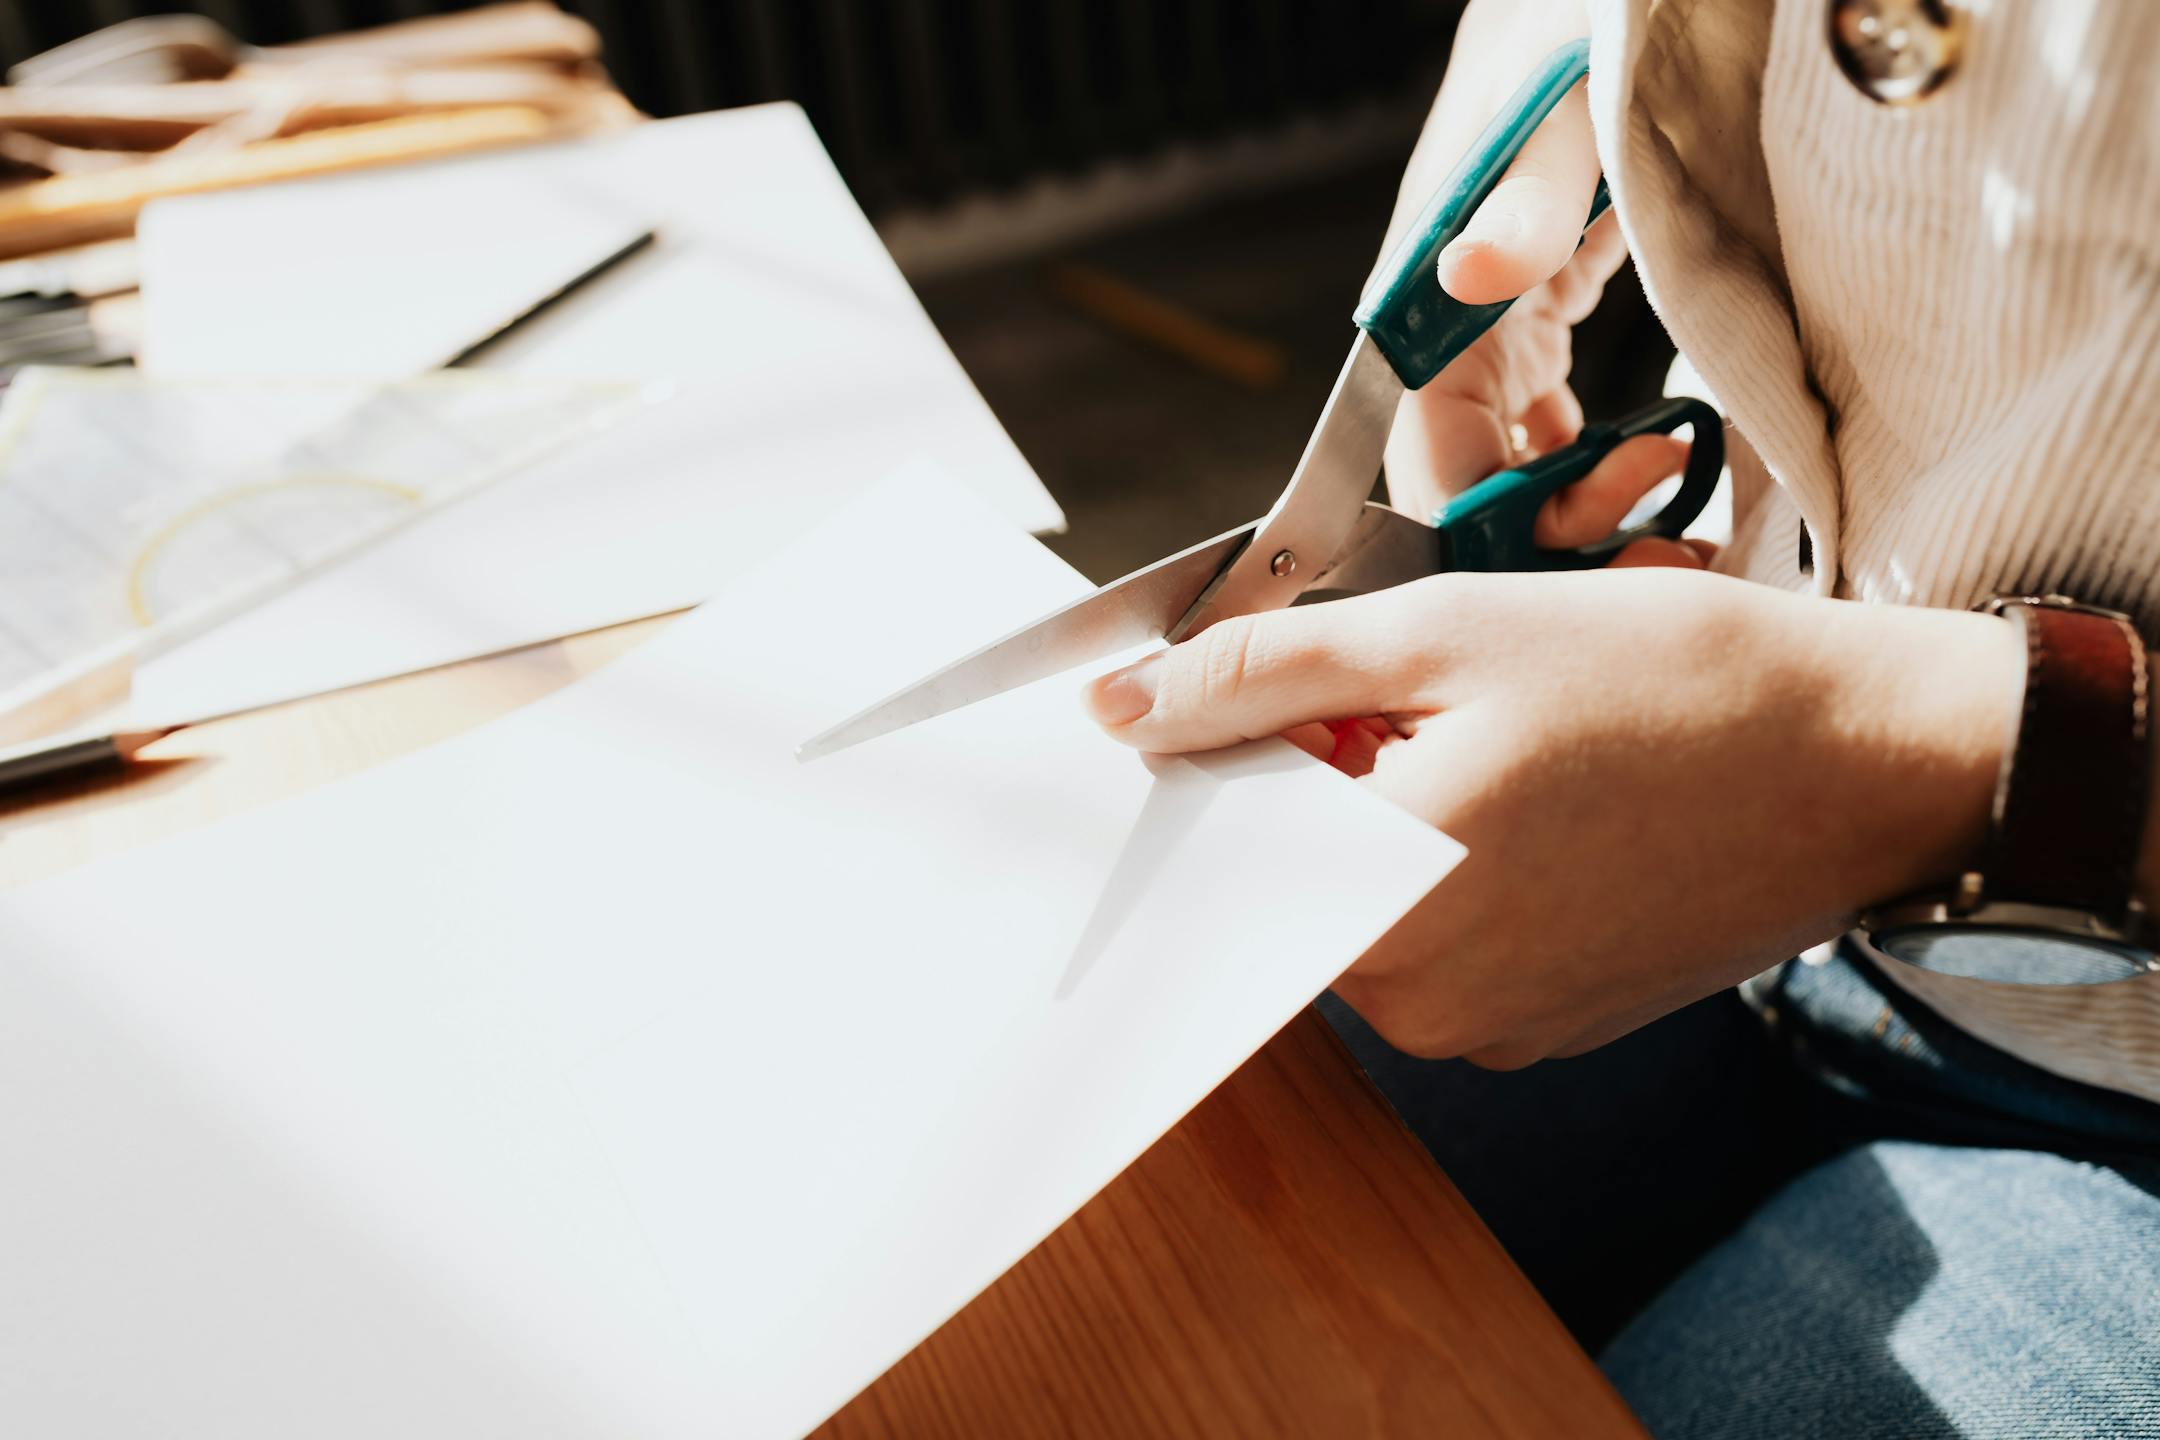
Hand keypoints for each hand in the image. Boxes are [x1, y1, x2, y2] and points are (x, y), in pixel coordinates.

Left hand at [1084, 570, 2023, 1066]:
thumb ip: (1264, 673)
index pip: (1227, 840)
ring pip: (1369, 914)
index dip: (1231, 757)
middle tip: (1419, 703)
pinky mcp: (1546, 1031)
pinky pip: (1446, 950)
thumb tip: (1124, 708)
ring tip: (1501, 749)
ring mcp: (1490, 1029)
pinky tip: (1541, 807)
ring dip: (1391, 826)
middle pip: (1294, 881)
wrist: (1865, 762)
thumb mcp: (1445, 633)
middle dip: (1319, 784)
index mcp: (1386, 899)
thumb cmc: (1672, 682)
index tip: (1252, 707)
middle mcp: (1425, 1001)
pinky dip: (1456, 875)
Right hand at [1384, 0, 1708, 568]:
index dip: (1503, 531)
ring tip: (1672, 531)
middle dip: (1557, 545)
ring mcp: (1486, 340)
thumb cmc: (1567, 45)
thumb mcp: (1558, 122)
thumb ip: (1520, 205)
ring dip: (1580, 520)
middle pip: (1475, 495)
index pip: (1435, 470)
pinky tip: (1647, 467)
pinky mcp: (1526, 330)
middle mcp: (1445, 343)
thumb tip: (1471, 277)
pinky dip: (1590, 472)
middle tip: (1663, 557)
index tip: (1602, 538)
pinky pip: (1540, 436)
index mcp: (1428, 314)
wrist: (1585, 3)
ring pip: (1508, 477)